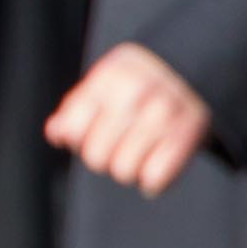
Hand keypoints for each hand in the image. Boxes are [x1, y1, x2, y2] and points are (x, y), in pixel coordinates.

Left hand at [45, 42, 211, 196]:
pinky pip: (157, 177)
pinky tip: (153, 170)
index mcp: (108, 77)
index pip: (74, 130)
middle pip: (96, 157)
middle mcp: (136, 94)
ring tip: (135, 155)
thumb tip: (55, 135)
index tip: (89, 135)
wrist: (191, 65)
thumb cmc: (136, 80)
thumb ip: (75, 107)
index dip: (77, 140)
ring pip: (124, 171)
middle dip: (101, 158)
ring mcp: (164, 114)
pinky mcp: (189, 133)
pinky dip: (153, 182)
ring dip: (127, 170)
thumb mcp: (103, 81)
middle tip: (116, 147)